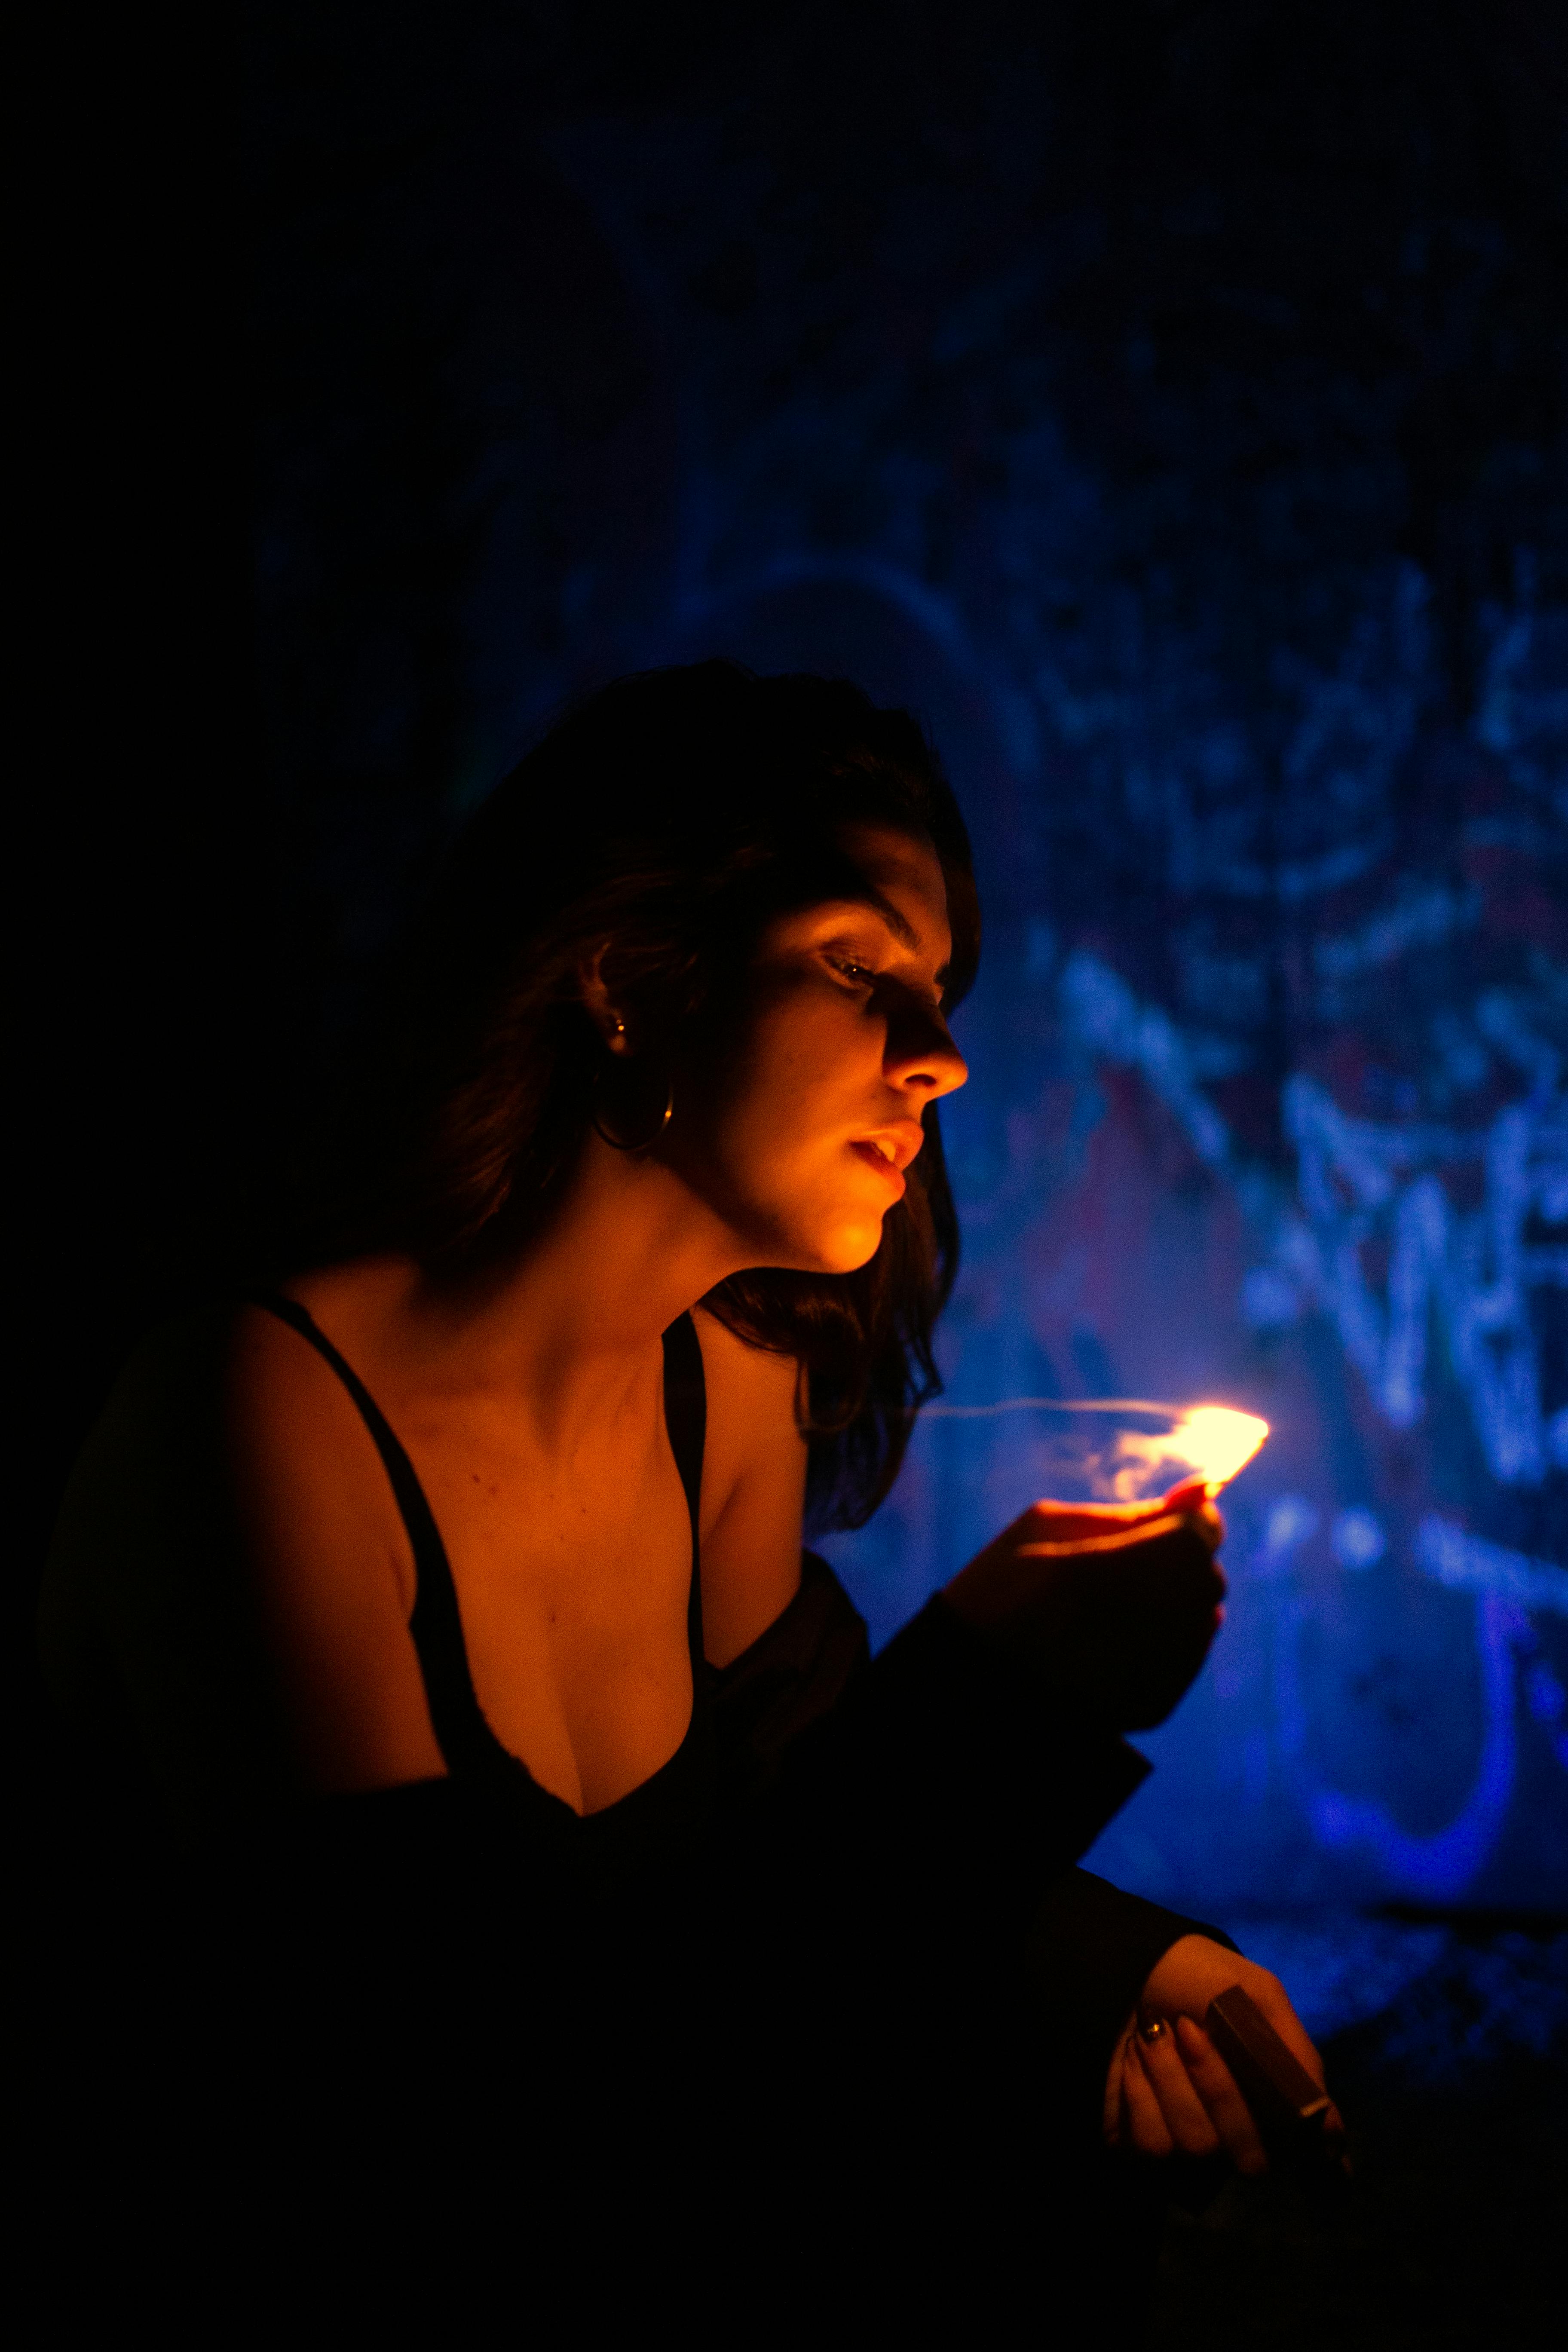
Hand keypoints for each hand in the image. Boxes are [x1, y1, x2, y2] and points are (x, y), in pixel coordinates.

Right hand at [943, 1482, 1226, 1728]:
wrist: (969, 1685)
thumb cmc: (998, 1591)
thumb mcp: (1048, 1526)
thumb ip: (1132, 1510)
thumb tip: (1203, 1489)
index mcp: (1139, 1564)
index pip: (1204, 1528)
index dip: (1180, 1521)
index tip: (1153, 1524)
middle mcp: (1167, 1620)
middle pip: (1205, 1575)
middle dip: (1173, 1564)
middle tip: (1112, 1570)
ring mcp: (1166, 1670)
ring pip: (1198, 1618)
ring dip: (1166, 1605)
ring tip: (1102, 1612)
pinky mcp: (1160, 1705)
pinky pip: (1182, 1657)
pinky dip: (1156, 1644)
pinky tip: (1105, 1646)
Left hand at [1102, 1935, 1342, 2172]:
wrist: (1119, 1960)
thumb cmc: (1193, 1973)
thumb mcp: (1257, 1997)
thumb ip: (1295, 2058)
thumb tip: (1333, 2133)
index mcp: (1267, 2092)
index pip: (1302, 2151)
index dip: (1317, 2164)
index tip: (1314, 2150)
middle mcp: (1232, 2126)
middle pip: (1253, 2158)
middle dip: (1221, 2091)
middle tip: (1191, 2031)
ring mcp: (1186, 2136)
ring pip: (1199, 2146)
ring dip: (1174, 2080)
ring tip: (1155, 2030)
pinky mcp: (1140, 2141)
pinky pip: (1154, 2144)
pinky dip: (1142, 2092)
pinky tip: (1133, 2057)